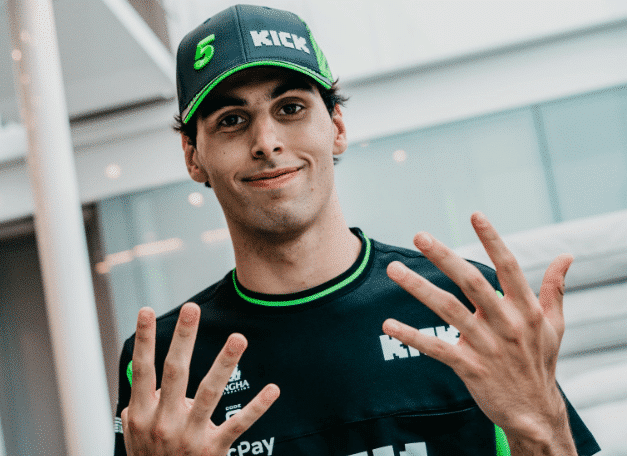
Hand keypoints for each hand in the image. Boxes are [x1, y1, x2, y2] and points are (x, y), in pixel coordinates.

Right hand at [121, 303, 279, 454]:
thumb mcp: (136, 429)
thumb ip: (142, 399)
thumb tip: (145, 369)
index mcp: (143, 412)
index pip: (142, 368)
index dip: (144, 339)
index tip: (146, 309)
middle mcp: (164, 421)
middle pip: (175, 372)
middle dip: (183, 339)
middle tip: (192, 308)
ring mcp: (189, 436)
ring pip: (209, 393)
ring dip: (224, 363)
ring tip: (238, 337)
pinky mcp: (213, 450)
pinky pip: (238, 425)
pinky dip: (256, 408)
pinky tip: (272, 389)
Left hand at [382, 212, 575, 454]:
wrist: (535, 414)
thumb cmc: (541, 362)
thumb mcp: (555, 325)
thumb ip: (555, 289)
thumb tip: (566, 256)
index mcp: (526, 310)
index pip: (508, 267)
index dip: (492, 239)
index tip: (475, 214)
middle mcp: (506, 324)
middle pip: (471, 282)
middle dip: (444, 257)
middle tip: (420, 235)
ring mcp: (486, 346)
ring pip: (448, 310)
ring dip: (419, 288)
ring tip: (394, 269)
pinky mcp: (470, 367)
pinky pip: (436, 348)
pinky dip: (411, 337)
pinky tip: (388, 325)